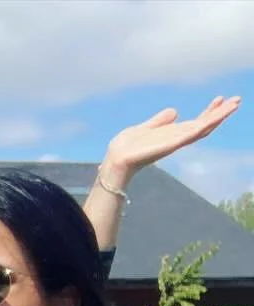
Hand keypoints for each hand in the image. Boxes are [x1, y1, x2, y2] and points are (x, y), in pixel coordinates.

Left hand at [101, 96, 241, 185]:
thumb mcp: (145, 128)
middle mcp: (176, 139)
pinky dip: (204, 125)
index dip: (209, 112)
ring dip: (219, 117)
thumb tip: (175, 112)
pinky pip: (191, 134)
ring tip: (235, 104)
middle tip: (237, 100)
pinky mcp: (171, 144)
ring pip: (203, 128)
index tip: (219, 98)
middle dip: (220, 113)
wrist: (116, 159)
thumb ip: (160, 121)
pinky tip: (215, 117)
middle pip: (204, 125)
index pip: (196, 123)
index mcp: (171, 134)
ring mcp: (175, 142)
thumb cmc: (126, 147)